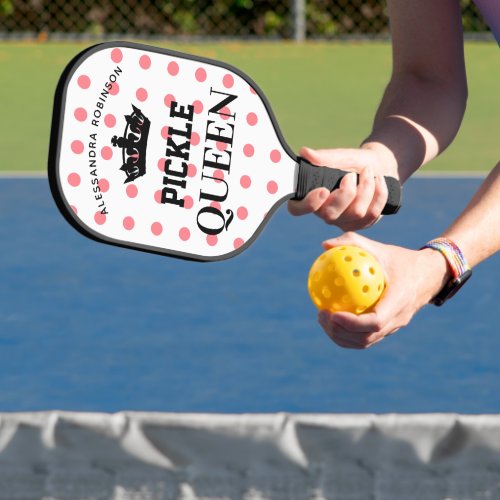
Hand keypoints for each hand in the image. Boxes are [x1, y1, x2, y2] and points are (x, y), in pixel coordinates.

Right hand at [288, 145, 397, 230]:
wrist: (379, 166)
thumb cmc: (354, 162)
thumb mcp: (341, 156)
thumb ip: (324, 157)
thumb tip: (305, 152)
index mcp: (312, 196)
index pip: (297, 209)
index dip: (308, 204)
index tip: (323, 190)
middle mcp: (324, 212)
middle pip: (330, 215)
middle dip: (346, 193)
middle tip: (351, 175)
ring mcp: (343, 221)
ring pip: (356, 213)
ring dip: (366, 188)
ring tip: (368, 172)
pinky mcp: (362, 224)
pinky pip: (372, 214)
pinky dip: (379, 193)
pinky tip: (379, 181)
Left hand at [316, 232, 450, 348]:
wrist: (429, 275)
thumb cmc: (401, 259)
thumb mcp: (380, 248)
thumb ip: (353, 243)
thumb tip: (325, 245)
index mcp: (399, 301)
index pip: (375, 321)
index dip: (352, 323)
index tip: (332, 313)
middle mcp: (398, 319)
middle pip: (366, 338)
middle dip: (340, 332)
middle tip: (321, 315)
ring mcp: (394, 327)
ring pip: (365, 342)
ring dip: (341, 336)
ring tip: (323, 319)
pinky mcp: (389, 329)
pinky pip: (366, 337)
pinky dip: (347, 334)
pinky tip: (332, 318)